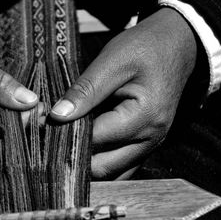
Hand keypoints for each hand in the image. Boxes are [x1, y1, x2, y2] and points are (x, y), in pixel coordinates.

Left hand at [50, 8, 196, 179]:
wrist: (177, 46)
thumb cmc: (145, 48)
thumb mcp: (113, 61)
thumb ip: (85, 91)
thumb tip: (56, 116)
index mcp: (144, 118)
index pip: (95, 141)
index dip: (65, 136)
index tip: (42, 126)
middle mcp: (151, 139)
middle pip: (103, 168)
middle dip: (73, 157)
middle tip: (49, 138)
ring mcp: (151, 145)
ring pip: (112, 173)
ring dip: (87, 164)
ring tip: (64, 143)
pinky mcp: (147, 143)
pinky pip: (121, 165)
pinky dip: (101, 161)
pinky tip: (84, 145)